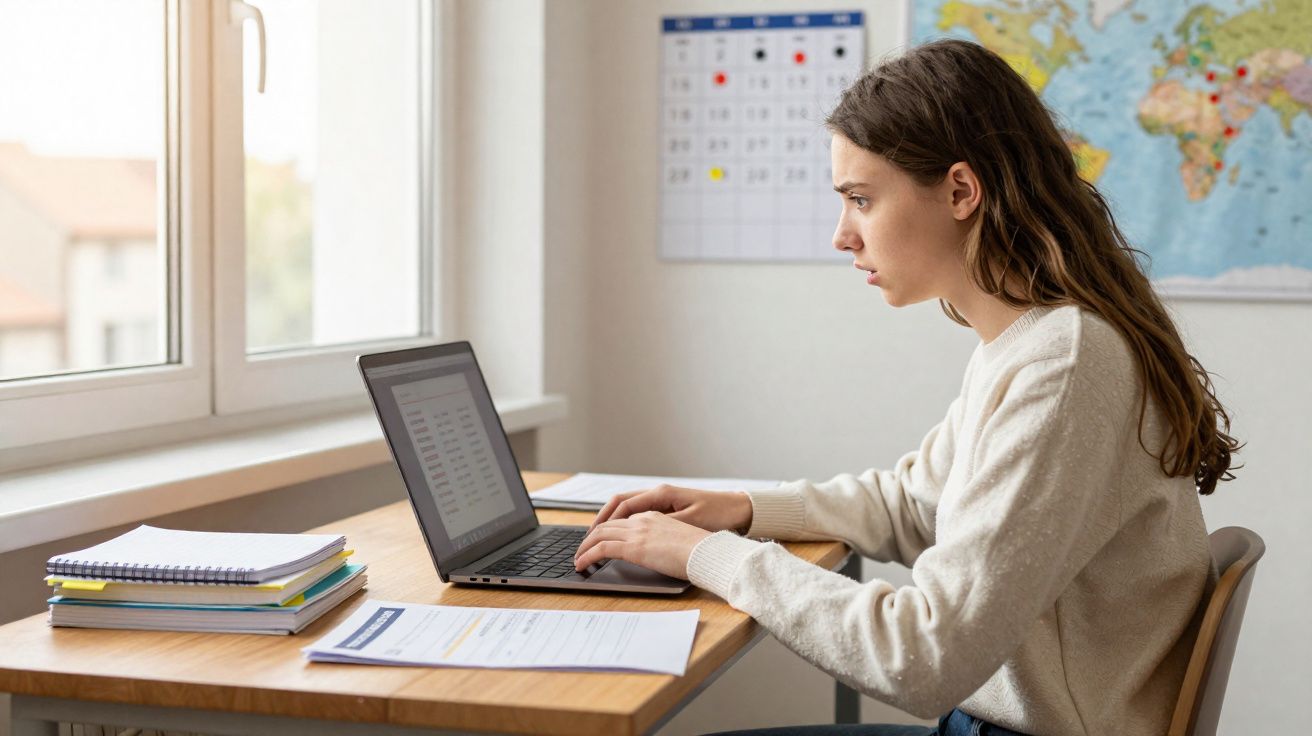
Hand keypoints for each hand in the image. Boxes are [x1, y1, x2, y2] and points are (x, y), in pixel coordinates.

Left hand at [573, 511, 711, 578]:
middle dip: (591, 537)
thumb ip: (664, 541)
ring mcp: (637, 532)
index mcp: (655, 516)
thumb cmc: (701, 550)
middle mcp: (643, 519)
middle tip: (583, 549)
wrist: (708, 551)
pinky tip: (582, 565)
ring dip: (585, 547)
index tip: (599, 540)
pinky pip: (601, 549)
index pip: (623, 519)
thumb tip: (658, 553)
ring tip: (578, 559)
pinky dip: (587, 556)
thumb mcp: (680, 539)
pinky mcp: (633, 547)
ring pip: (600, 534)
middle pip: (607, 524)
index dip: (607, 529)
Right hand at [586, 484, 753, 535]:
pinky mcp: (668, 507)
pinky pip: (638, 512)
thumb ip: (661, 527)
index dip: (603, 523)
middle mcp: (658, 493)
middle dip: (600, 521)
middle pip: (619, 504)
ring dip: (611, 521)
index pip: (622, 506)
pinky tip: (620, 535)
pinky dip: (624, 522)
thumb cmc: (718, 515)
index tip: (591, 540)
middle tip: (587, 541)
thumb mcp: (689, 522)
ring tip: (597, 539)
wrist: (739, 509)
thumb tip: (635, 533)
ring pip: (627, 507)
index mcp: (660, 494)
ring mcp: (663, 499)